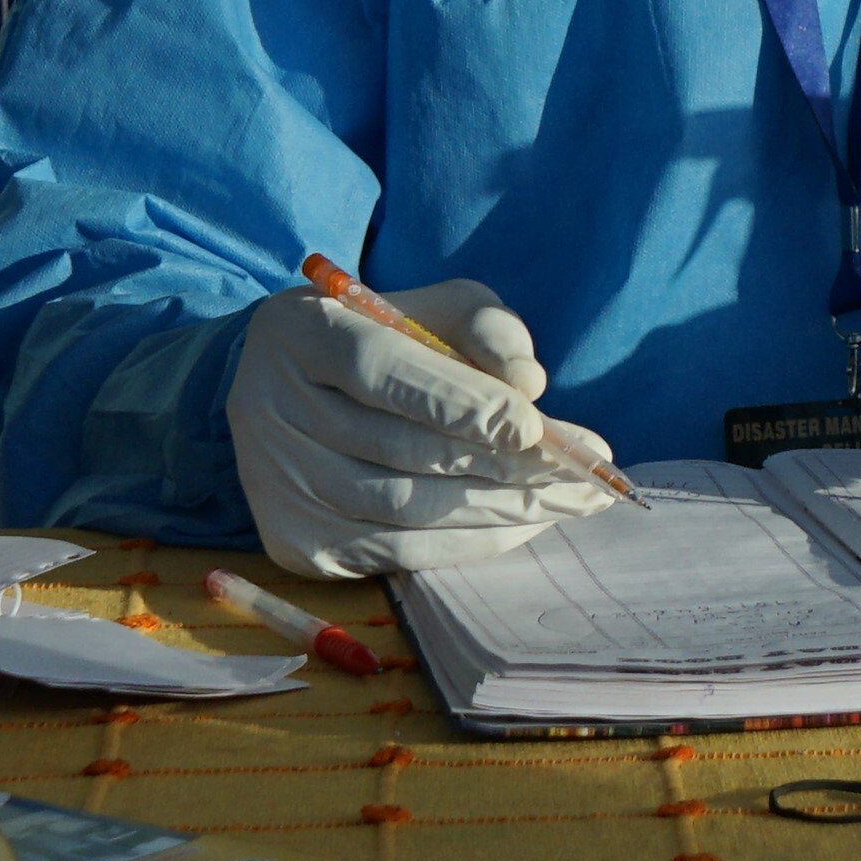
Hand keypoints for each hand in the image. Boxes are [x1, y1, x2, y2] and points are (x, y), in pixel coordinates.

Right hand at [221, 275, 619, 577]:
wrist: (289, 393)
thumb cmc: (383, 340)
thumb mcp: (435, 308)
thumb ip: (485, 328)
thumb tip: (529, 384)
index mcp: (302, 335)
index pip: (378, 371)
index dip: (457, 403)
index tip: (533, 428)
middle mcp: (272, 413)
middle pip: (400, 450)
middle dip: (506, 467)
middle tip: (587, 473)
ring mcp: (279, 486)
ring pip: (404, 510)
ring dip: (502, 511)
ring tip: (573, 501)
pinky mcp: (297, 544)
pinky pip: (399, 552)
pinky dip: (471, 541)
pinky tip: (526, 524)